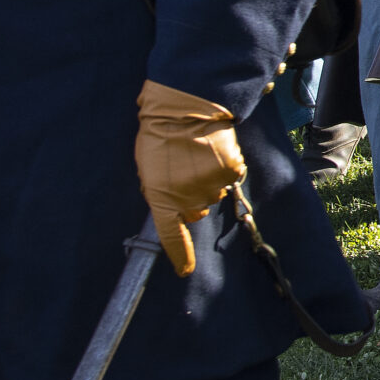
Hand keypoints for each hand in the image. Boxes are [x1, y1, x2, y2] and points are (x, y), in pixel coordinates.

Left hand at [135, 81, 246, 276]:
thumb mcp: (148, 169)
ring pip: (214, 192)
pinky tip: (214, 150)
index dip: (180, 256)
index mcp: (162, 200)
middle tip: (183, 170)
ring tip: (198, 155)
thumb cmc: (159, 136)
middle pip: (195, 209)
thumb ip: (160, 191)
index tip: (185, 271)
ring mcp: (211, 186)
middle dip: (190, 196)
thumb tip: (175, 204)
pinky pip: (230, 176)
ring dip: (208, 179)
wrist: (184, 109)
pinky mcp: (230, 171)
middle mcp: (188, 199)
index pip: (171, 237)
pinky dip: (225, 166)